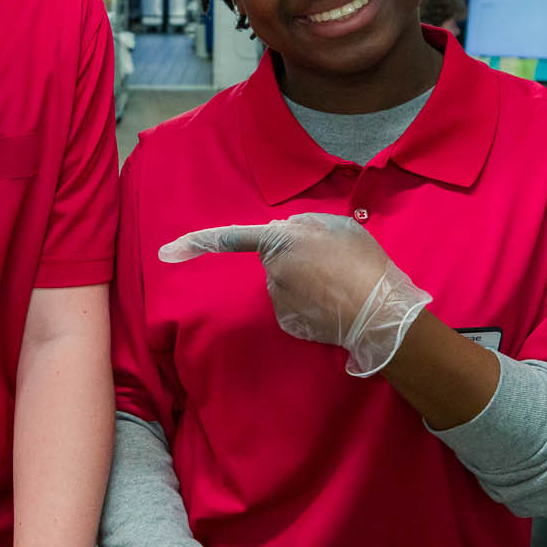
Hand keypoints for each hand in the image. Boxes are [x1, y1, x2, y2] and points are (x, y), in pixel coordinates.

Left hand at [161, 213, 431, 376]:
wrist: (380, 311)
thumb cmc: (363, 262)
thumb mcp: (338, 226)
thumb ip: (304, 223)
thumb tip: (285, 231)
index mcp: (280, 241)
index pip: (229, 238)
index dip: (196, 243)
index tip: (166, 252)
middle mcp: (271, 271)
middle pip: (273, 259)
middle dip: (293, 258)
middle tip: (332, 262)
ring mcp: (277, 299)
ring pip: (284, 283)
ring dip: (304, 282)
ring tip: (339, 283)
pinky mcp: (288, 322)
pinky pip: (293, 306)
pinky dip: (309, 305)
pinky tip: (333, 303)